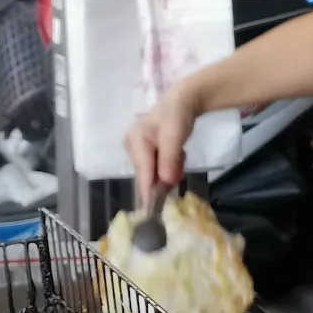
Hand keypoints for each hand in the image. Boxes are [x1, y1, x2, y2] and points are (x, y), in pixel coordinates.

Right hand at [123, 84, 196, 205]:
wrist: (181, 102)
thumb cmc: (177, 116)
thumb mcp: (175, 136)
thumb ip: (169, 159)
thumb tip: (165, 182)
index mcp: (135, 140)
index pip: (142, 172)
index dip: (148, 191)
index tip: (152, 210)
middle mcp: (130, 146)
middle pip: (147, 174)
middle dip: (164, 175)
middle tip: (179, 160)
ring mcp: (135, 149)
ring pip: (153, 172)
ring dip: (168, 169)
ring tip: (178, 152)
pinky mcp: (142, 152)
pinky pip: (155, 168)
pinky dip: (167, 165)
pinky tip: (174, 153)